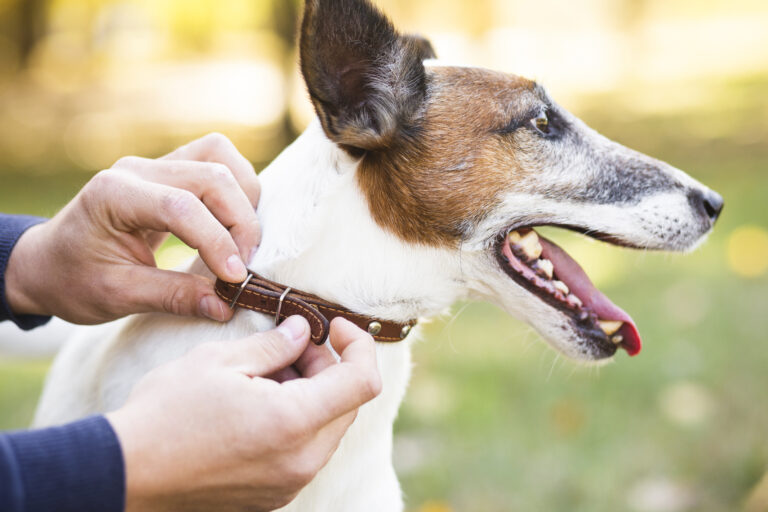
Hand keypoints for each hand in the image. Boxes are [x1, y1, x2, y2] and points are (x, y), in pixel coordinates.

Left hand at [5, 133, 260, 323]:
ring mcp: (155, 164)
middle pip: (212, 174)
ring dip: (243, 199)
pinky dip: (236, 190)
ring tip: (241, 244)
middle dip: (239, 222)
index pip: (182, 206)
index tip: (235, 279)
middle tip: (242, 267)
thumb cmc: (73, 280)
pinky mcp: (170, 169)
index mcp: (113, 193)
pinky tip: (232, 226)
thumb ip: (173, 297)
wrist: (48, 263)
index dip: (217, 241)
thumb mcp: (117, 296)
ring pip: (220, 158)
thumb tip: (226, 305)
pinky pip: (216, 162)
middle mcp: (137, 168)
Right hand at [107, 316, 381, 511]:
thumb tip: (302, 330)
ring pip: (327, 427)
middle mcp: (301, 461)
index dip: (359, 345)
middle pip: (347, 403)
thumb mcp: (219, 361)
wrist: (125, 474)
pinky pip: (305, 450)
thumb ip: (274, 344)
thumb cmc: (166, 412)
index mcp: (294, 423)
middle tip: (291, 344)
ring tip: (266, 373)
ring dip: (312, 392)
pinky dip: (297, 420)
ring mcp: (288, 484)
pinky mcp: (273, 495)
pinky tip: (259, 403)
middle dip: (329, 366)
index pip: (364, 381)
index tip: (335, 326)